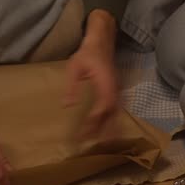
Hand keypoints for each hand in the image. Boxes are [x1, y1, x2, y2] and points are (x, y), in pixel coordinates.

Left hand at [63, 11, 119, 140]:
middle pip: (112, 114)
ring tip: (104, 143)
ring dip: (111, 128)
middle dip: (105, 130)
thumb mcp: (74, 67)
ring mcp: (117, 90)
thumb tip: (67, 105)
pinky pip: (117, 109)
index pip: (103, 106)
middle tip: (94, 143)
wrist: (102, 41)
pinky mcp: (116, 91)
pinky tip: (109, 131)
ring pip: (117, 113)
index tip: (85, 131)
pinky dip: (113, 121)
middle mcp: (114, 89)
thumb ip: (71, 86)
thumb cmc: (87, 54)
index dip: (95, 121)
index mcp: (105, 83)